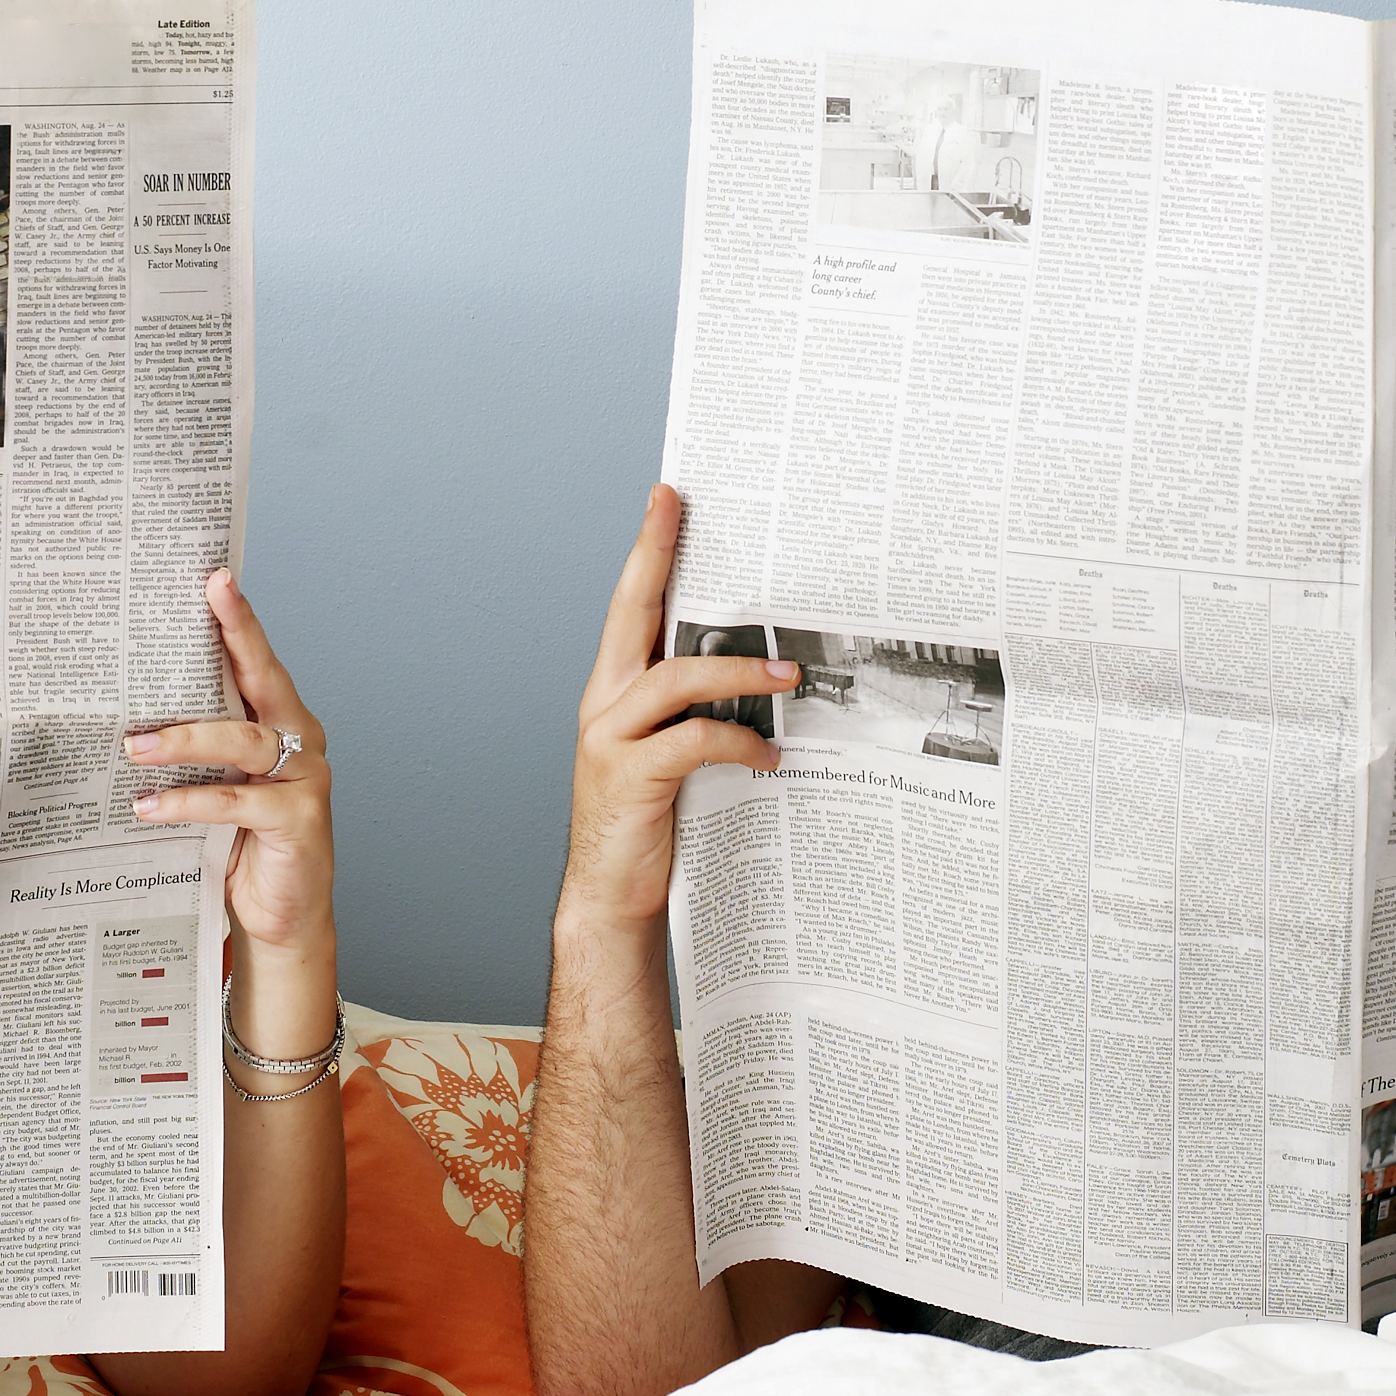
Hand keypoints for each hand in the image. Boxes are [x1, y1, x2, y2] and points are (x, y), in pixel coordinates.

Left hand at [128, 571, 334, 969]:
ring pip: (243, 742)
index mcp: (280, 722)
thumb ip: (195, 751)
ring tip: (133, 746)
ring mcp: (305, 779)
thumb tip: (126, 716)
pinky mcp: (299, 820)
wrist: (279, 920)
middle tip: (205, 600)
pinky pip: (236, 801)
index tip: (216, 578)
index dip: (240, 619)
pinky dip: (189, 802)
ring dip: (183, 739)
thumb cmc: (240, 847)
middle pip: (265, 680)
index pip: (257, 662)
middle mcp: (300, 740)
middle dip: (235, 636)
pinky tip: (149, 807)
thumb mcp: (215, 786)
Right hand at [556, 484, 782, 940]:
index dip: (647, 548)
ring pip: (676, 677)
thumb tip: (765, 665)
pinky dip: (738, 741)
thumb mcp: (672, 751)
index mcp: (616, 689)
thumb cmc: (651, 821)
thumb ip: (698, 707)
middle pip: (631, 612)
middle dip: (657, 556)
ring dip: (740, 670)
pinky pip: (693, 740)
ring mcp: (611, 738)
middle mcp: (605, 702)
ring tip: (790, 673)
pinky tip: (770, 754)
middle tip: (681, 508)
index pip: (629, 604)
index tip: (667, 496)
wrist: (611, 898)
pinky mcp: (632, 777)